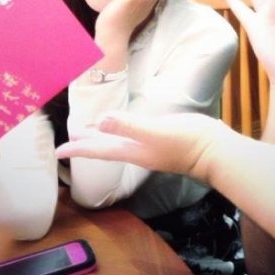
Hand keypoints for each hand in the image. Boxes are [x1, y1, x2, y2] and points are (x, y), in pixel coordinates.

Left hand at [56, 110, 226, 183]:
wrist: (216, 151)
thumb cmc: (186, 141)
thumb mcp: (155, 131)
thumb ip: (129, 126)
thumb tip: (101, 122)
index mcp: (133, 151)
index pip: (99, 150)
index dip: (78, 149)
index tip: (58, 152)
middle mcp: (138, 151)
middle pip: (105, 149)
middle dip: (86, 146)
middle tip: (67, 144)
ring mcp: (150, 147)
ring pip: (118, 144)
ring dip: (101, 140)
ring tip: (88, 133)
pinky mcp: (162, 140)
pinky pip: (132, 137)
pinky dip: (120, 133)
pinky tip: (123, 127)